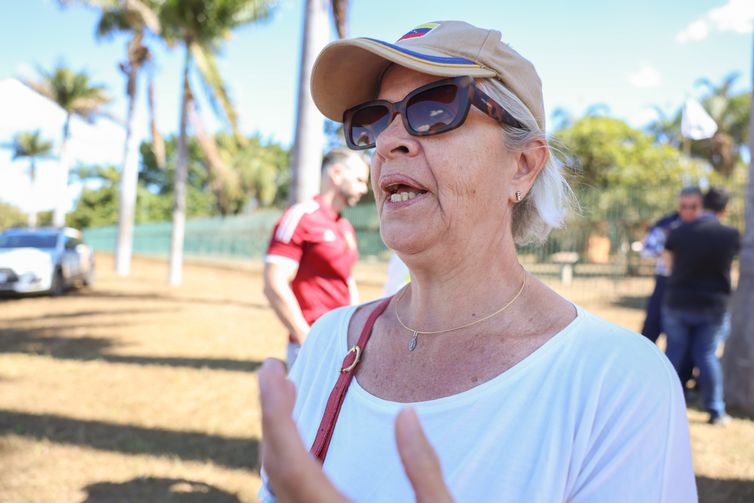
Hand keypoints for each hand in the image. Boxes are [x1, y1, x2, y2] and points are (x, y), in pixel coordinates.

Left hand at [258, 359, 453, 501]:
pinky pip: (289, 496)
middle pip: (276, 467)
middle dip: (270, 413)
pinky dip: (285, 461)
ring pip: (277, 484)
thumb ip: (424, 469)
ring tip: (286, 396)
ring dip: (275, 436)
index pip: (292, 460)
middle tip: (275, 369)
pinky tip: (299, 444)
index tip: (273, 372)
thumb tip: (406, 415)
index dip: (275, 412)